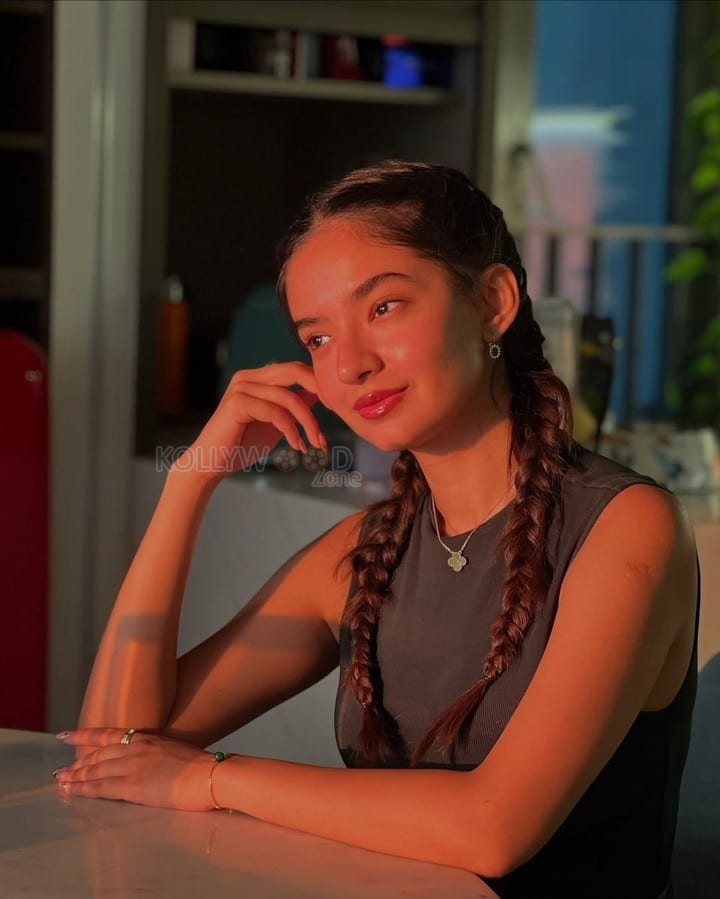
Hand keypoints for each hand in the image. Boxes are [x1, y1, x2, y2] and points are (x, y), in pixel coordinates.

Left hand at [52, 728, 221, 811]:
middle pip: (98, 754)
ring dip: (75, 775)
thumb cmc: (203, 765)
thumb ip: (159, 753)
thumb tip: (155, 761)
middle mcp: (135, 748)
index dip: (84, 735)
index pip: (108, 734)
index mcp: (147, 738)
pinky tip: (71, 790)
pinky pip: (100, 787)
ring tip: (60, 781)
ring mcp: (132, 766)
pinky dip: (83, 788)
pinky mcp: (132, 786)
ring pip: (95, 769)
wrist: (211, 774)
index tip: (65, 735)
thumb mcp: (177, 750)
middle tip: (60, 770)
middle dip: (77, 762)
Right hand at [173, 361, 327, 483]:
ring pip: (288, 397)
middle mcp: (248, 377)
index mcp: (257, 377)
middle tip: (336, 410)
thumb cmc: (241, 445)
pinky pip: (275, 412)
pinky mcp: (237, 403)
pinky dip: (291, 430)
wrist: (211, 464)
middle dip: (320, 391)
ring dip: (308, 423)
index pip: (295, 369)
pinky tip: (296, 446)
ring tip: (315, 444)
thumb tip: (319, 395)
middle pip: (294, 372)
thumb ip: (293, 406)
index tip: (335, 405)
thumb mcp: (275, 422)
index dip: (318, 383)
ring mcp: (241, 388)